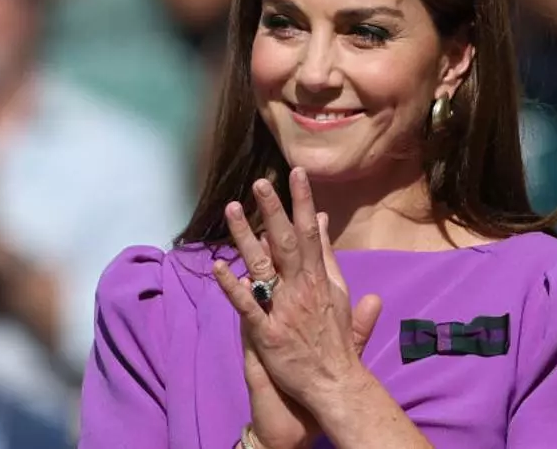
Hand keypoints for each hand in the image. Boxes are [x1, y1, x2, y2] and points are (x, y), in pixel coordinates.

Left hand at [213, 169, 382, 442]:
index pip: (311, 233)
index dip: (303, 202)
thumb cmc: (336, 340)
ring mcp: (284, 310)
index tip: (297, 173)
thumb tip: (323, 224)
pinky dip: (233, 286)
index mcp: (319, 278)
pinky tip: (218, 267)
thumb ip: (329, 258)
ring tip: (231, 210)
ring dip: (247, 237)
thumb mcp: (339, 293)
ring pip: (263, 266)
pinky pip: (247, 306)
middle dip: (274, 210)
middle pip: (287, 242)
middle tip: (260, 182)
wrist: (335, 383)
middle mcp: (302, 289)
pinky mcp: (267, 333)